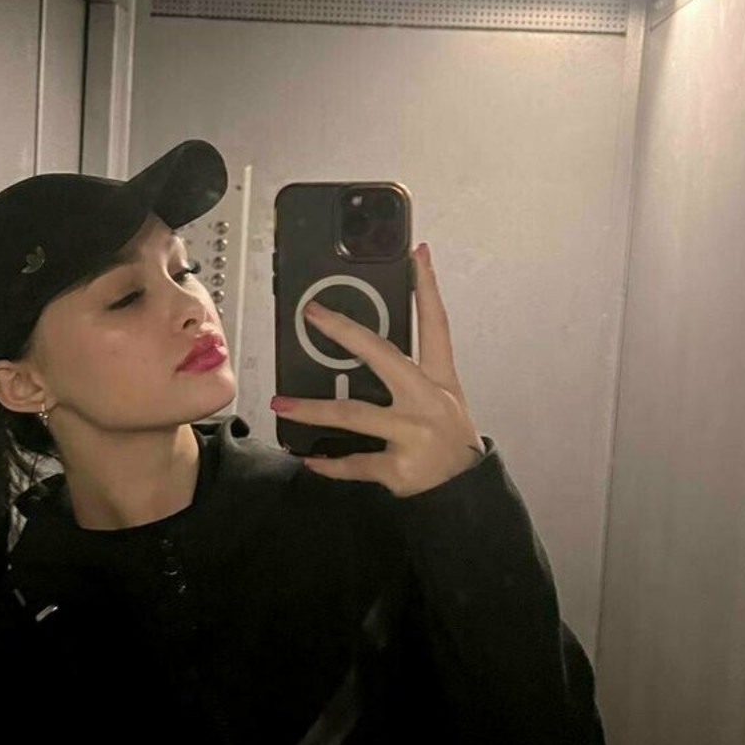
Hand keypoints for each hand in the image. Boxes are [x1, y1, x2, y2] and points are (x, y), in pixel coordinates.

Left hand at [270, 242, 484, 495]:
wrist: (463, 491)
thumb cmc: (445, 437)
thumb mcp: (440, 399)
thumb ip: (408, 374)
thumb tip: (361, 346)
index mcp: (439, 379)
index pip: (435, 324)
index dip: (427, 287)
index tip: (417, 253)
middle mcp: (427, 400)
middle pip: (382, 356)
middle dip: (345, 332)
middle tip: (313, 314)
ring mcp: (414, 434)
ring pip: (354, 414)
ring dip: (313, 409)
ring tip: (281, 403)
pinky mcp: (400, 467)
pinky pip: (355, 462)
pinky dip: (330, 463)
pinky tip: (309, 458)